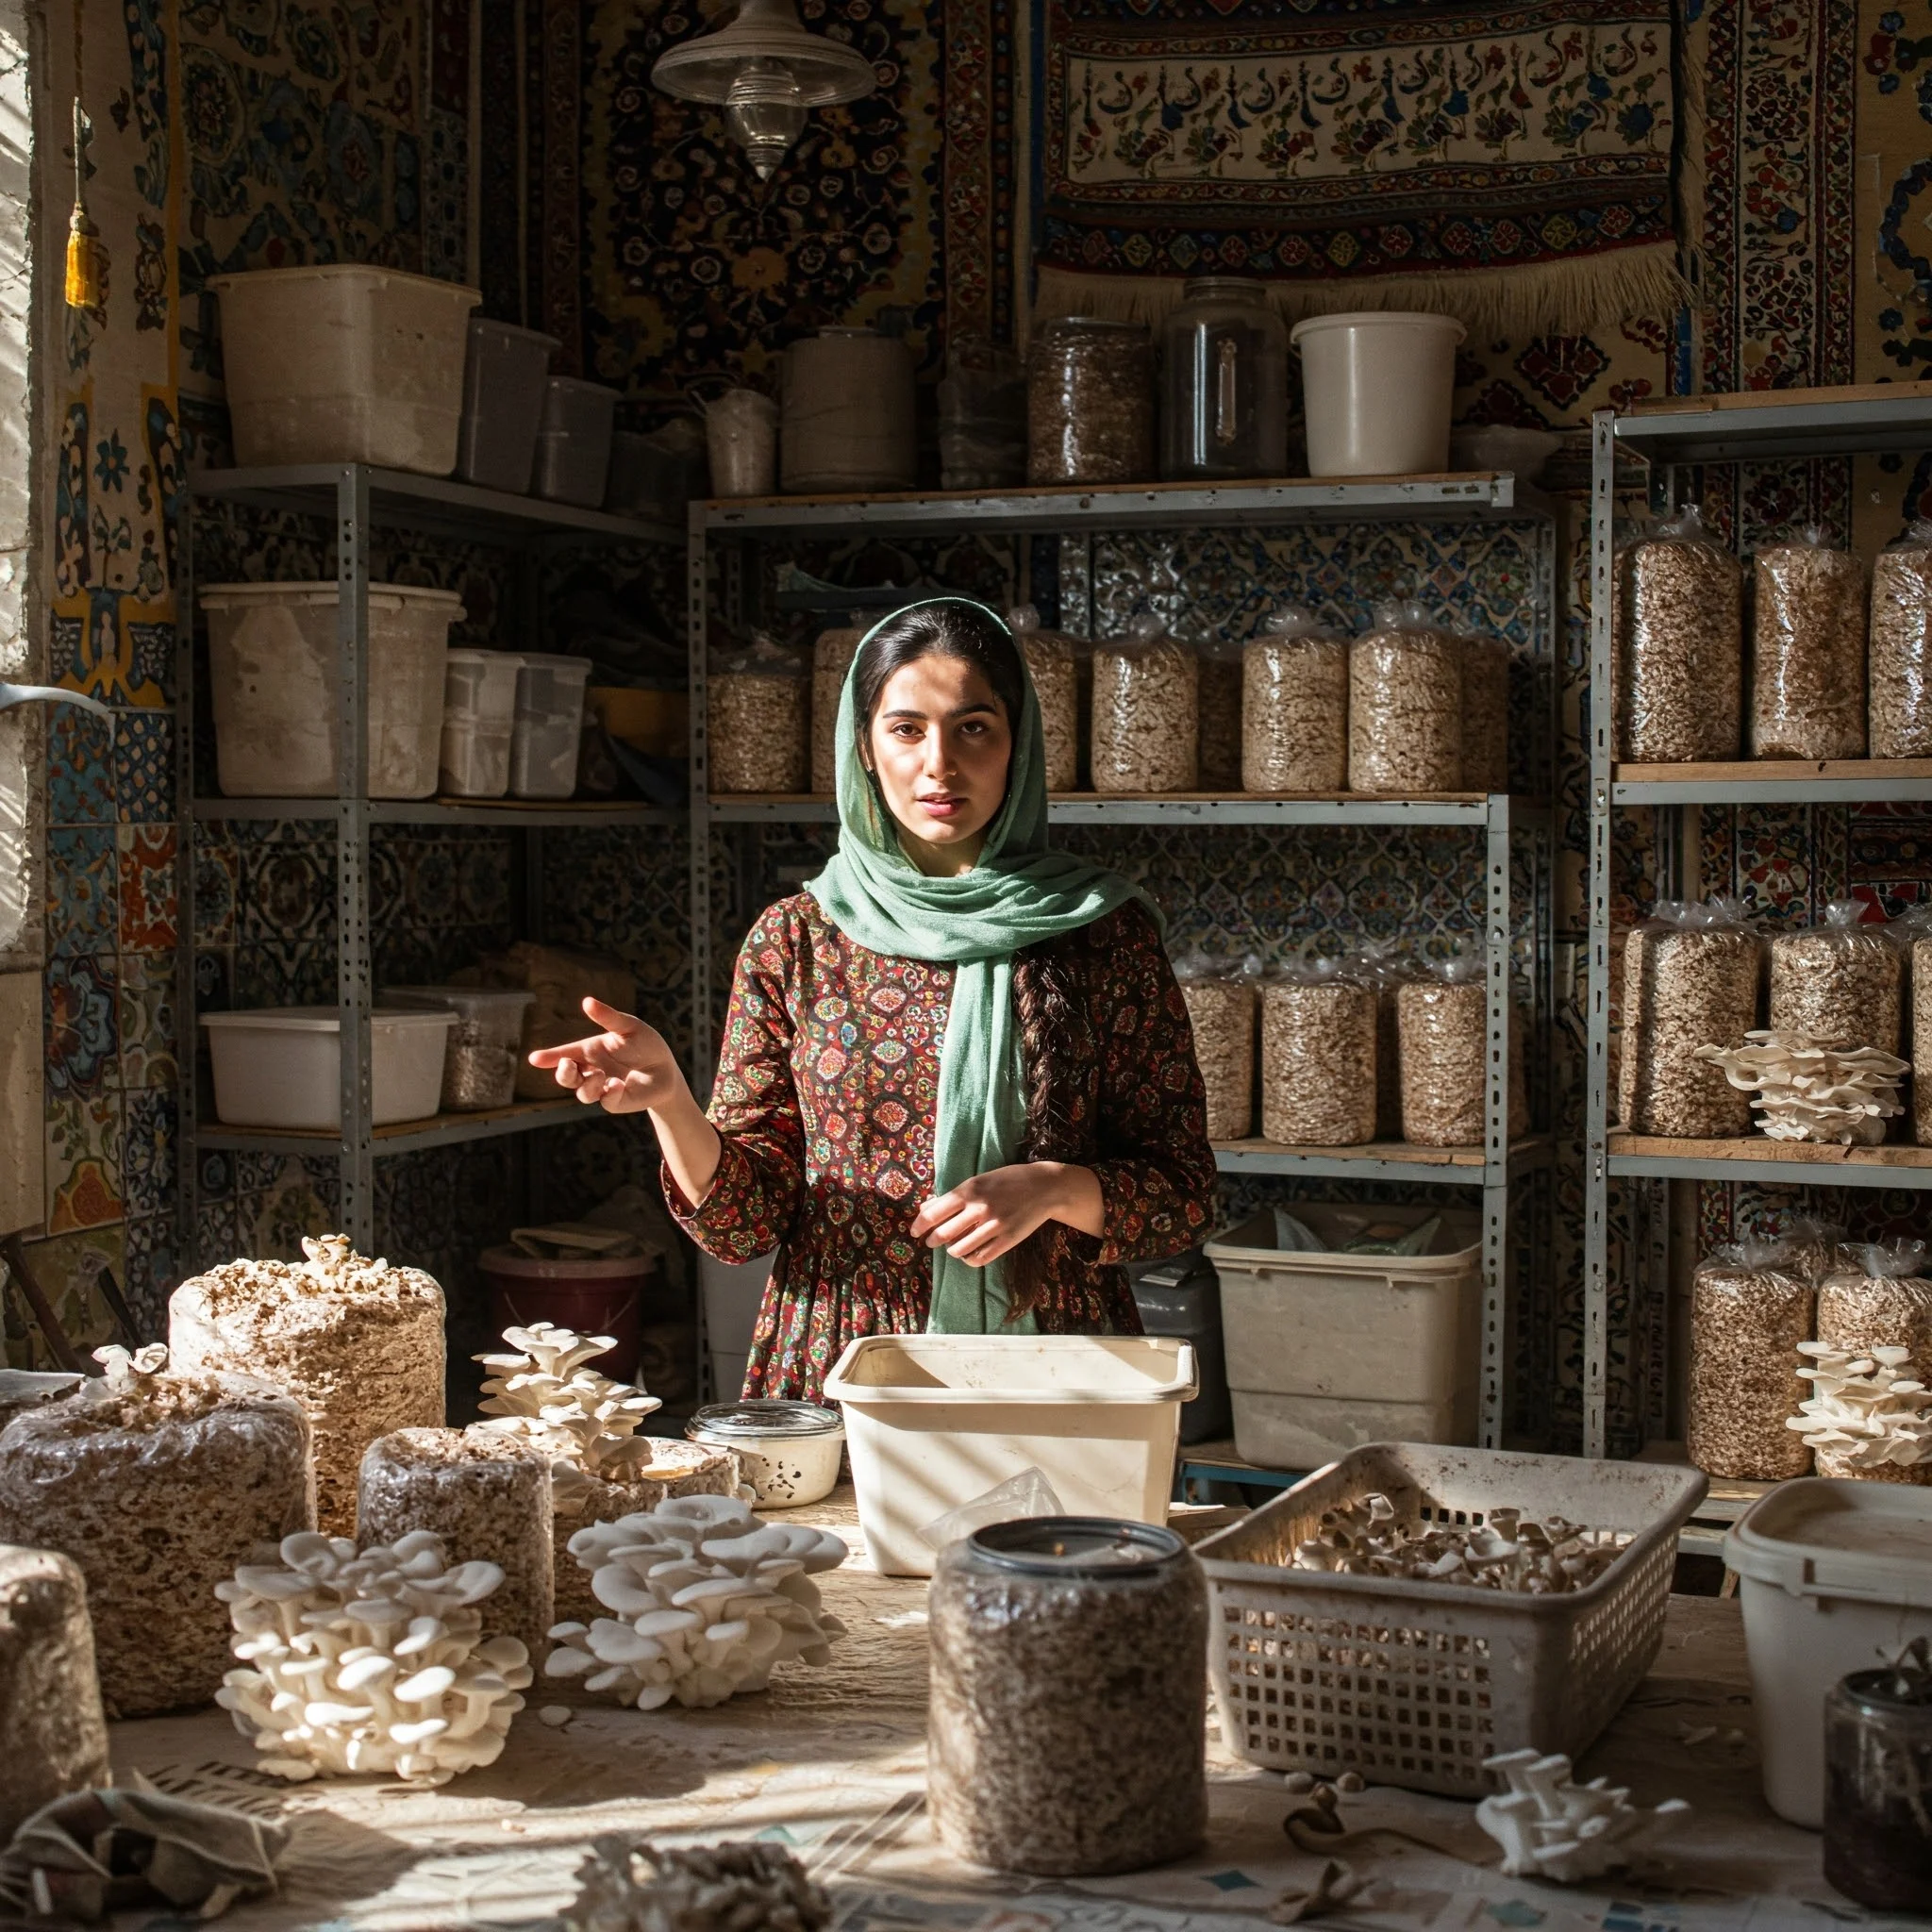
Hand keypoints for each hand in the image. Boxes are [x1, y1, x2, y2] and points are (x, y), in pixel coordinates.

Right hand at [527, 997, 686, 1114]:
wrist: (666, 1068)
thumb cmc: (645, 1044)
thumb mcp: (628, 1027)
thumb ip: (609, 1017)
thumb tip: (586, 1001)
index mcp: (590, 1051)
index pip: (565, 1054)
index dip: (549, 1057)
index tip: (535, 1058)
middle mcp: (591, 1070)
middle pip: (566, 1077)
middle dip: (563, 1073)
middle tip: (569, 1065)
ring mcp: (602, 1087)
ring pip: (582, 1093)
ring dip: (588, 1084)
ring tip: (601, 1075)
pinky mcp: (616, 1101)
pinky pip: (606, 1102)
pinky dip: (609, 1093)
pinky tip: (617, 1084)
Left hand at [910, 1162, 1099, 1267]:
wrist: (1043, 1187)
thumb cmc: (1006, 1181)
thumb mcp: (978, 1181)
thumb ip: (952, 1196)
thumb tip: (924, 1208)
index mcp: (969, 1190)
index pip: (934, 1213)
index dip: (920, 1225)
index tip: (915, 1232)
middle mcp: (980, 1208)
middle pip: (944, 1233)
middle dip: (933, 1240)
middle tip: (932, 1241)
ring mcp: (995, 1226)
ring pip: (960, 1249)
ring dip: (952, 1250)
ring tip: (953, 1247)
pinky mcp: (1008, 1240)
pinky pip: (980, 1257)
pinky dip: (969, 1259)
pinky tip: (968, 1253)